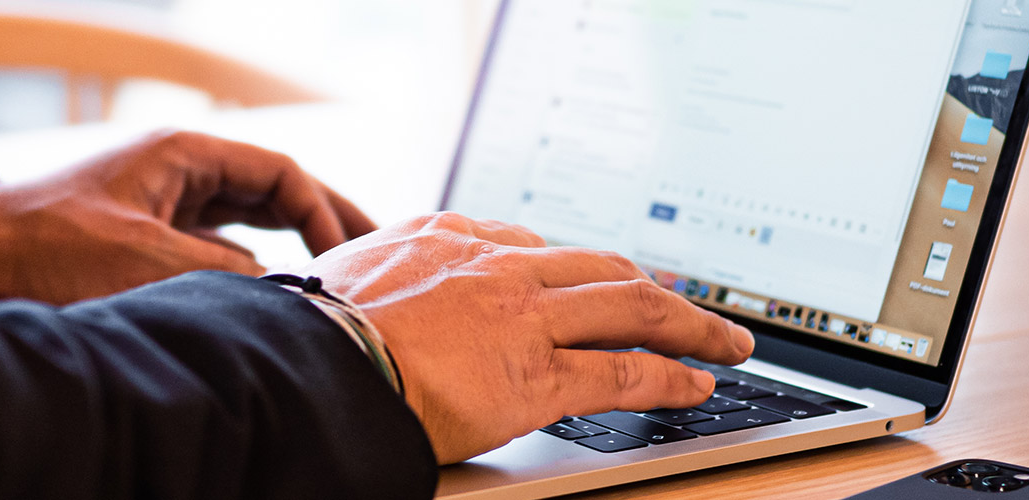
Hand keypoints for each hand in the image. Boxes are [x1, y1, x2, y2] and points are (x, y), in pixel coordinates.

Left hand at [0, 130, 376, 303]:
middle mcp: (180, 170)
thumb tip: (282, 293)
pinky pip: (221, 243)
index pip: (279, 173)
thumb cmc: (47, 248)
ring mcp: (166, 201)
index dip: (321, 212)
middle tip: (376, 251)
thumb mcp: (145, 261)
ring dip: (293, 242)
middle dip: (325, 219)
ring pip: (251, 216)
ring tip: (339, 272)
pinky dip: (256, 263)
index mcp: (183, 154)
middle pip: (274, 188)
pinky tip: (277, 289)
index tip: (340, 259)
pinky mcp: (149, 235)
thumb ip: (222, 274)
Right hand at [299, 212, 755, 463]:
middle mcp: (495, 265)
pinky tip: (697, 384)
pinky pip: (624, 369)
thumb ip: (378, 282)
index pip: (533, 246)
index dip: (576, 270)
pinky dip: (672, 375)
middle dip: (653, 284)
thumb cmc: (308, 334)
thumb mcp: (343, 280)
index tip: (595, 282)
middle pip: (600, 265)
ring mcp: (522, 317)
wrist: (304, 365)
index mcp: (445, 237)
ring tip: (724, 340)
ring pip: (631, 305)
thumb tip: (368, 300)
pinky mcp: (536, 374)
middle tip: (686, 303)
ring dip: (689, 321)